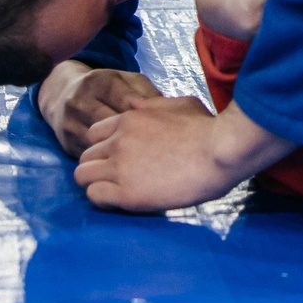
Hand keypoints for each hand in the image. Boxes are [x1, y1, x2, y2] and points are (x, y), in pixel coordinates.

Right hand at [36, 61, 161, 153]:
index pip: (126, 102)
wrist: (61, 94)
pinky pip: (91, 157)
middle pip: (111, 124)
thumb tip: (165, 112)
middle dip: (135, 136)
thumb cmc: (106, 88)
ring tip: (142, 156)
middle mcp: (80, 101)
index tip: (159, 127)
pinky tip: (124, 164)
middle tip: (154, 146)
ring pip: (100, 144)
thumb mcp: (126, 81)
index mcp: (99, 82)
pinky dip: (109, 162)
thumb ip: (146, 92)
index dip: (146, 117)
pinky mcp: (66, 144)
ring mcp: (70, 124)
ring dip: (122, 152)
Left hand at [75, 96, 237, 211]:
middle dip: (98, 165)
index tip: (119, 158)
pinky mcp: (126, 194)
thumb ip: (152, 104)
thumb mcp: (181, 104)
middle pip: (85, 155)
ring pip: (82, 175)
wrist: (221, 153)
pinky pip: (94, 196)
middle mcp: (119, 141)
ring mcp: (120, 167)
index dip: (104, 147)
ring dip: (95, 182)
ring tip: (117, 190)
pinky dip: (103, 199)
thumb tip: (133, 103)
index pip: (94, 133)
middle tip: (118, 177)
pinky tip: (123, 200)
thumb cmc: (208, 129)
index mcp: (129, 119)